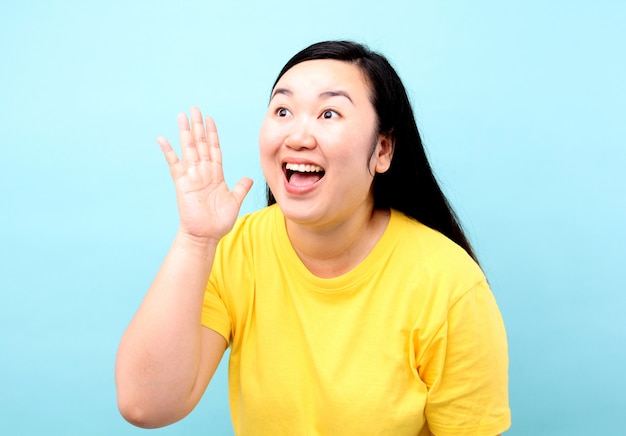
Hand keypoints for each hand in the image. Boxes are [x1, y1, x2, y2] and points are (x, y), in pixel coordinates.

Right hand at [157, 106, 252, 242]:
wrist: (205, 236)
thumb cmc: (218, 222)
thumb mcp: (234, 201)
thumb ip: (240, 188)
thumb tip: (248, 178)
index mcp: (216, 174)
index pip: (214, 149)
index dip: (212, 134)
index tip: (210, 119)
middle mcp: (203, 172)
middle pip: (200, 144)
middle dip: (198, 126)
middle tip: (195, 108)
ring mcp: (192, 176)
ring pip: (189, 149)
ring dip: (185, 132)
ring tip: (181, 116)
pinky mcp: (182, 183)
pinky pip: (174, 164)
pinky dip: (168, 151)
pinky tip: (162, 138)